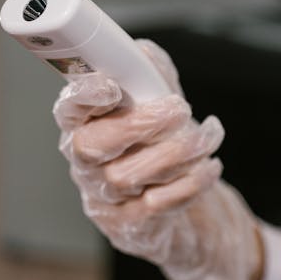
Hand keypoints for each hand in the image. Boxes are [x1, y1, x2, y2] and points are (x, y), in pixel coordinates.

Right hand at [52, 40, 262, 279]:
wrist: (182, 201)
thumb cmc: (162, 142)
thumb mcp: (158, 101)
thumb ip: (149, 74)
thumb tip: (141, 54)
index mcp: (85, 124)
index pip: (69, 108)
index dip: (84, 96)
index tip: (111, 86)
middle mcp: (86, 162)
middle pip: (92, 146)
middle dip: (139, 125)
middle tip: (179, 109)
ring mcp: (104, 197)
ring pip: (127, 177)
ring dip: (177, 153)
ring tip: (207, 137)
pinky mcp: (127, 225)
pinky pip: (156, 205)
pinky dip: (191, 183)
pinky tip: (210, 166)